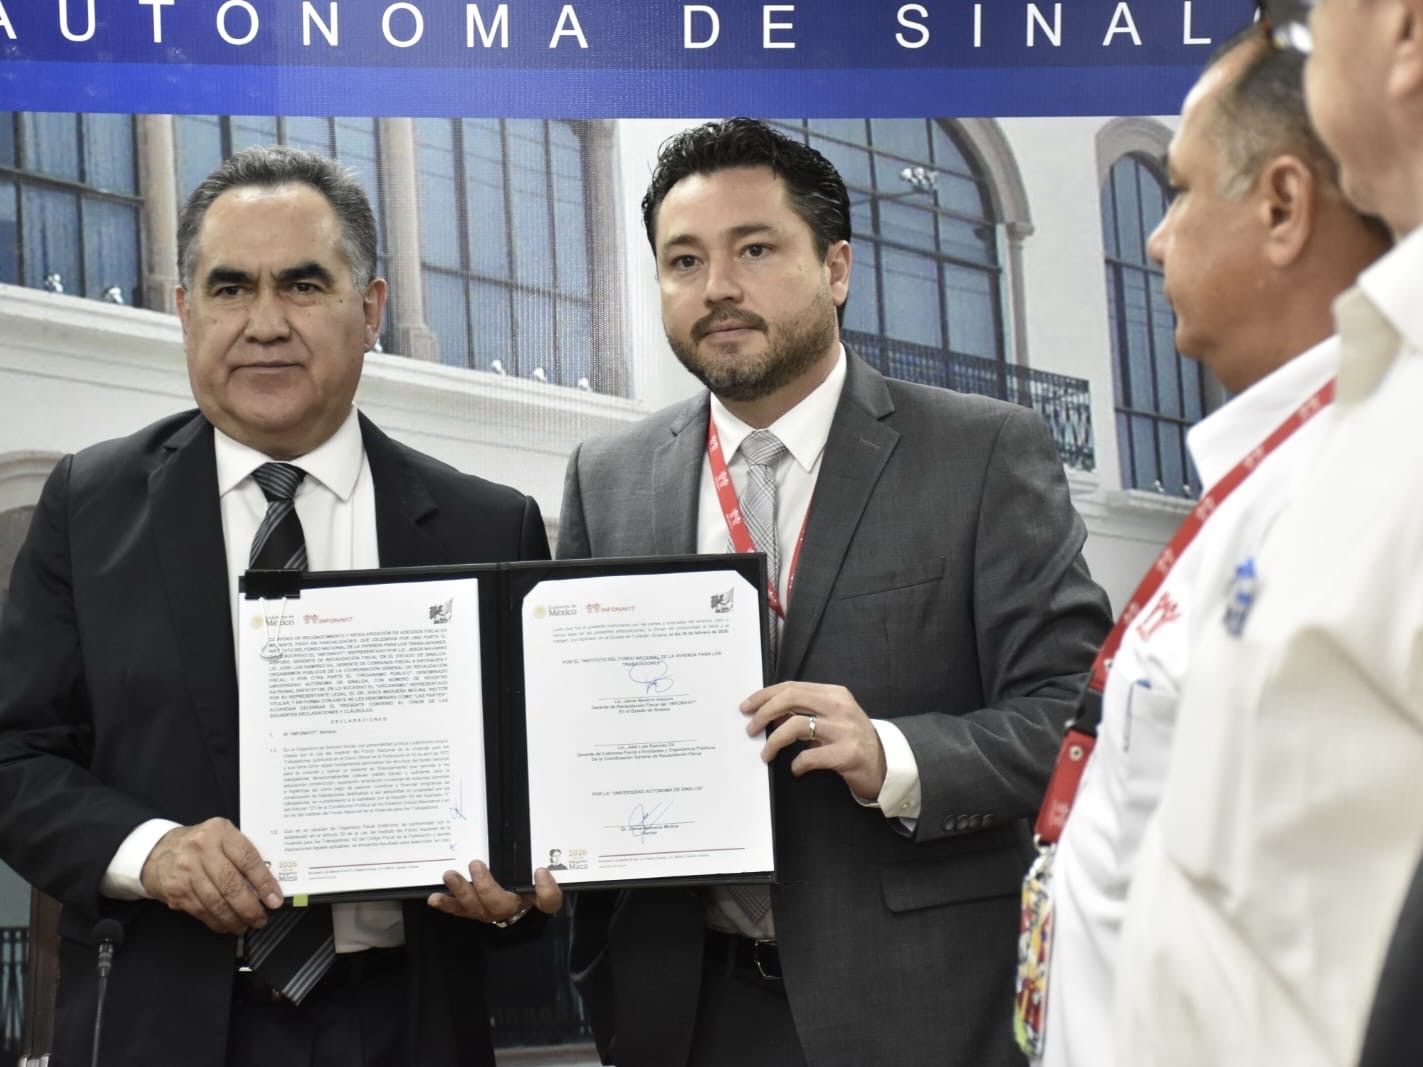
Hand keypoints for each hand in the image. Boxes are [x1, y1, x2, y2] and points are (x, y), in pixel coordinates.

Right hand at [140, 818, 281, 934]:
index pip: (248, 860)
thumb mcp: (222, 836)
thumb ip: (242, 853)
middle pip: (232, 885)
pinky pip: (202, 912)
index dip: (264, 883)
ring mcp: (186, 872)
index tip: (275, 900)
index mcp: (219, 832)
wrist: (157, 851)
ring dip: (235, 919)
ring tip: (247, 925)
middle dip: (250, 908)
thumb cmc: (199, 844)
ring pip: (216, 903)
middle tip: (261, 919)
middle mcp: (201, 850)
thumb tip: (268, 883)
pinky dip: (218, 922)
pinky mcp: (176, 891)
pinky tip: (227, 925)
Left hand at [427, 861, 562, 923]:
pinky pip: (458, 910)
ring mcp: (487, 911)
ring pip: (475, 907)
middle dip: (485, 886)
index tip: (540, 871)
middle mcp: (509, 910)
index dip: (545, 890)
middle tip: (476, 864)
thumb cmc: (524, 886)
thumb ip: (547, 881)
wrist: (508, 899)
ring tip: (450, 875)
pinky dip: (446, 904)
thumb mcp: (538, 882)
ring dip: (461, 891)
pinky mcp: (470, 910)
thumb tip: (541, 871)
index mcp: (530, 900)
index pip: (547, 901)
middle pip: (499, 904)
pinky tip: (434, 898)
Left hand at [743, 681, 887, 799]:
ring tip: (766, 754)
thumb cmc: (854, 741)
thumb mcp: (832, 719)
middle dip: (764, 713)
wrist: (887, 765)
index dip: (765, 695)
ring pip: (795, 725)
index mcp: (834, 694)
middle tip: (751, 729)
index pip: (792, 687)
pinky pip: (810, 756)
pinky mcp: (847, 754)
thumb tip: (771, 715)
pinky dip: (797, 764)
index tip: (747, 706)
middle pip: (791, 698)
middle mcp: (839, 707)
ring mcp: (844, 730)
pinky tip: (796, 769)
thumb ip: (805, 712)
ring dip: (774, 741)